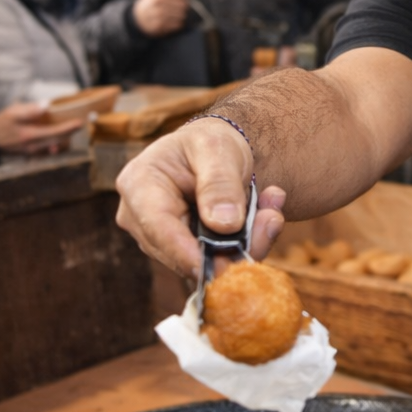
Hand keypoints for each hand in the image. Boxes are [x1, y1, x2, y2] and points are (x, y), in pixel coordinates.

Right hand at [0, 103, 83, 154]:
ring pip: (55, 146)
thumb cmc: (0, 125)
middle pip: (59, 141)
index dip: (69, 127)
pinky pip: (48, 149)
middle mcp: (34, 146)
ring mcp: (33, 151)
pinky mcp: (31, 153)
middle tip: (79, 124)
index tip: (79, 122)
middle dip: (71, 133)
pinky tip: (58, 136)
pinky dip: (56, 143)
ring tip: (70, 128)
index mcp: (30, 135)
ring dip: (64, 138)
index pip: (56, 133)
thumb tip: (46, 105)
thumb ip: (29, 110)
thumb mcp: (12, 112)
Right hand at [114, 117, 286, 277]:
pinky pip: (213, 262)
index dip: (189, 253)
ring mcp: (157, 239)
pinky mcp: (181, 253)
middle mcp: (139, 218)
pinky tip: (263, 219)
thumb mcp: (218, 149)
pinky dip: (243, 246)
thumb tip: (224, 225)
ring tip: (270, 213)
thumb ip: (220, 184)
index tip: (223, 267)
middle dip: (229, 248)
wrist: (214, 153)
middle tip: (272, 221)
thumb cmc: (209, 143)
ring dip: (243, 244)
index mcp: (139, 184)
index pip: (158, 227)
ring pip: (201, 264)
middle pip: (180, 254)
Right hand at [132, 0, 192, 36]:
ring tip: (182, 15)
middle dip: (185, 6)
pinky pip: (175, 25)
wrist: (138, 16)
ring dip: (182, 15)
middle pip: (181, 4)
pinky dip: (179, 23)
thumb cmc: (152, 2)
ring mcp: (157, 14)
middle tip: (186, 8)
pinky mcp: (158, 26)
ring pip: (179, 15)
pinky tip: (177, 22)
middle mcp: (156, 2)